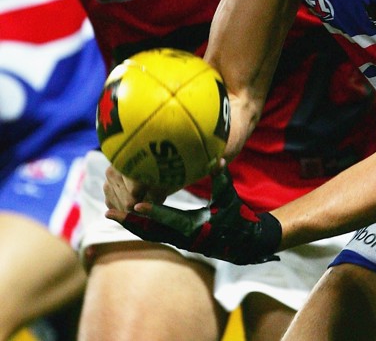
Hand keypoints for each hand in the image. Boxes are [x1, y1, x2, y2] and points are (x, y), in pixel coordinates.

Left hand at [106, 168, 281, 264]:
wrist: (240, 242)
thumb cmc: (236, 217)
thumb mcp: (228, 199)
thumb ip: (221, 179)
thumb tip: (217, 158)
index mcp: (194, 227)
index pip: (169, 220)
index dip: (152, 213)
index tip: (135, 206)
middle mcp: (181, 237)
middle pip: (150, 231)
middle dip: (129, 223)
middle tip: (109, 212)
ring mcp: (177, 240)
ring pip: (148, 234)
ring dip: (129, 225)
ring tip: (110, 213)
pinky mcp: (175, 239)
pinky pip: (152, 234)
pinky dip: (137, 226)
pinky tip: (126, 216)